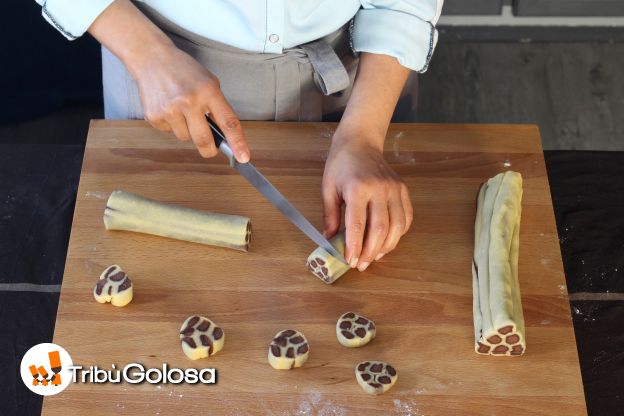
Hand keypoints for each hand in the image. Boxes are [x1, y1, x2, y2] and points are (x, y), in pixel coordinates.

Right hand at [131, 45, 249, 161]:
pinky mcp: (154, 116)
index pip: (228, 122)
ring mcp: (169, 110)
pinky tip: (168, 107)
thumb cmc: (184, 71)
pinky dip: (172, 125)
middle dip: (210, 149)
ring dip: (188, 131)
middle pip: (204, 141)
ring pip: (186, 138)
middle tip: (211, 147)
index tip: (243, 157)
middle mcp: (188, 101)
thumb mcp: (209, 82)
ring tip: (181, 110)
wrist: (151, 57)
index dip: (237, 143)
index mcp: (208, 91)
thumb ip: (217, 107)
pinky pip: (170, 132)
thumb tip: (225, 136)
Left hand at [322, 129, 412, 270]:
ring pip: (397, 226)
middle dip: (371, 252)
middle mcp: (379, 189)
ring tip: (374, 257)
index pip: (357, 224)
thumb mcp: (328, 189)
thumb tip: (329, 241)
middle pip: (380, 229)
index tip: (350, 261)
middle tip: (362, 265)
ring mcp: (394, 189)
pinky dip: (399, 233)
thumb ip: (330, 216)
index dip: (354, 246)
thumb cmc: (340, 164)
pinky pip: (406, 217)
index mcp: (358, 188)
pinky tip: (387, 241)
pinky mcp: (403, 190)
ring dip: (386, 246)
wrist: (360, 142)